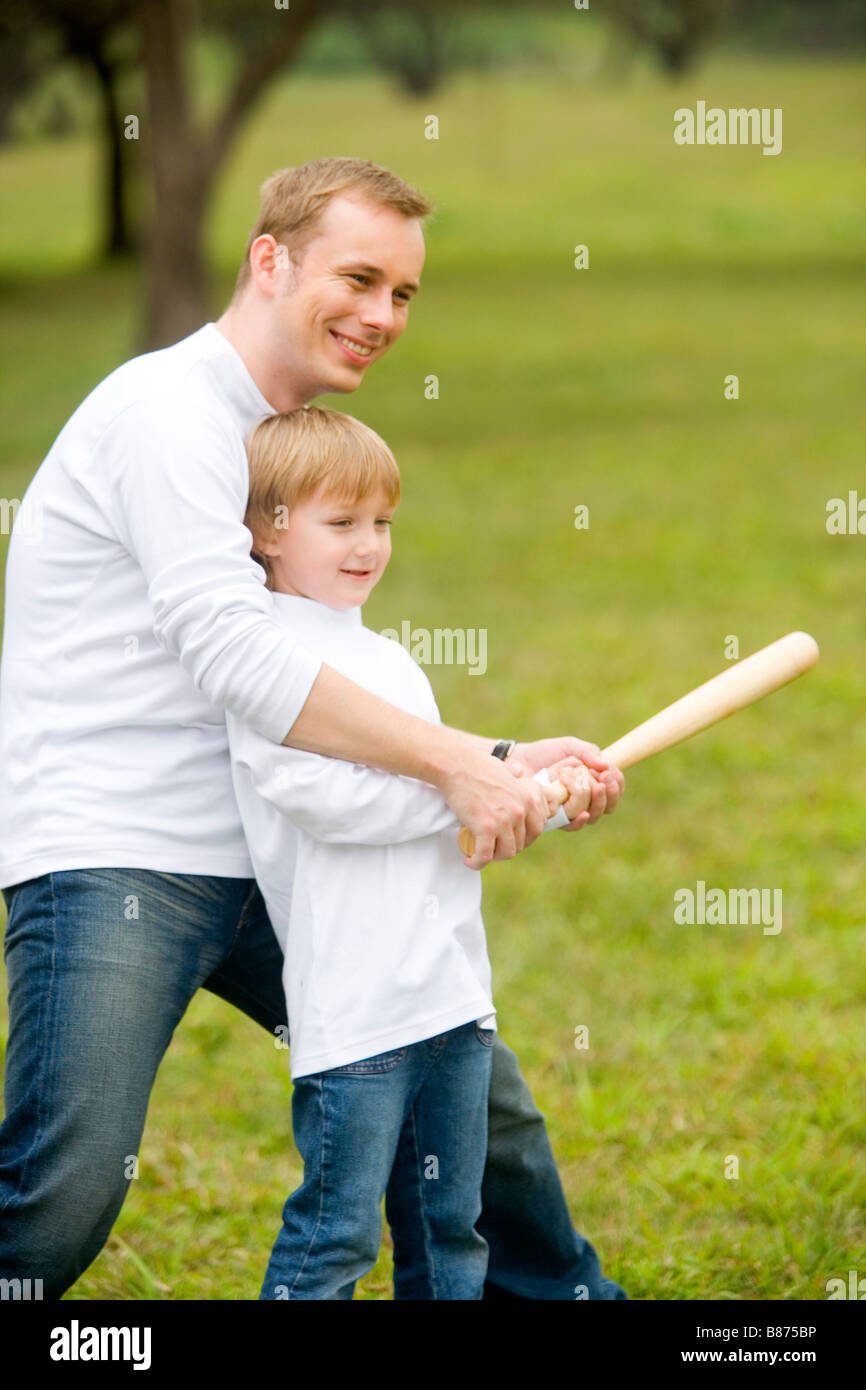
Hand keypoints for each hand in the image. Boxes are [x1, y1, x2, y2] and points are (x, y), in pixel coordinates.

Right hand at [439, 750, 549, 869]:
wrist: (455, 765)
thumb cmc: (475, 765)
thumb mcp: (503, 767)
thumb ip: (514, 773)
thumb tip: (519, 771)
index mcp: (526, 798)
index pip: (537, 829)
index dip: (525, 840)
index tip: (511, 841)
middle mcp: (519, 810)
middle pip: (521, 844)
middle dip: (506, 848)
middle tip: (492, 847)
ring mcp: (504, 820)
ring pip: (506, 853)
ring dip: (493, 857)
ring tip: (480, 854)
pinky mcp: (486, 827)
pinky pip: (485, 855)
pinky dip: (477, 862)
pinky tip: (469, 860)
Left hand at [511, 739, 624, 830]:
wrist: (518, 761)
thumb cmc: (544, 753)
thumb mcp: (569, 747)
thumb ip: (588, 752)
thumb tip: (606, 765)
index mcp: (592, 781)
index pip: (615, 788)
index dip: (616, 783)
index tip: (608, 772)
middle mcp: (585, 798)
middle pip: (608, 805)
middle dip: (609, 792)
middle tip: (601, 779)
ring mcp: (571, 810)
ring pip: (594, 815)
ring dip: (595, 801)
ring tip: (587, 784)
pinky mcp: (556, 819)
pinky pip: (573, 825)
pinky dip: (580, 820)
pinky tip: (582, 812)